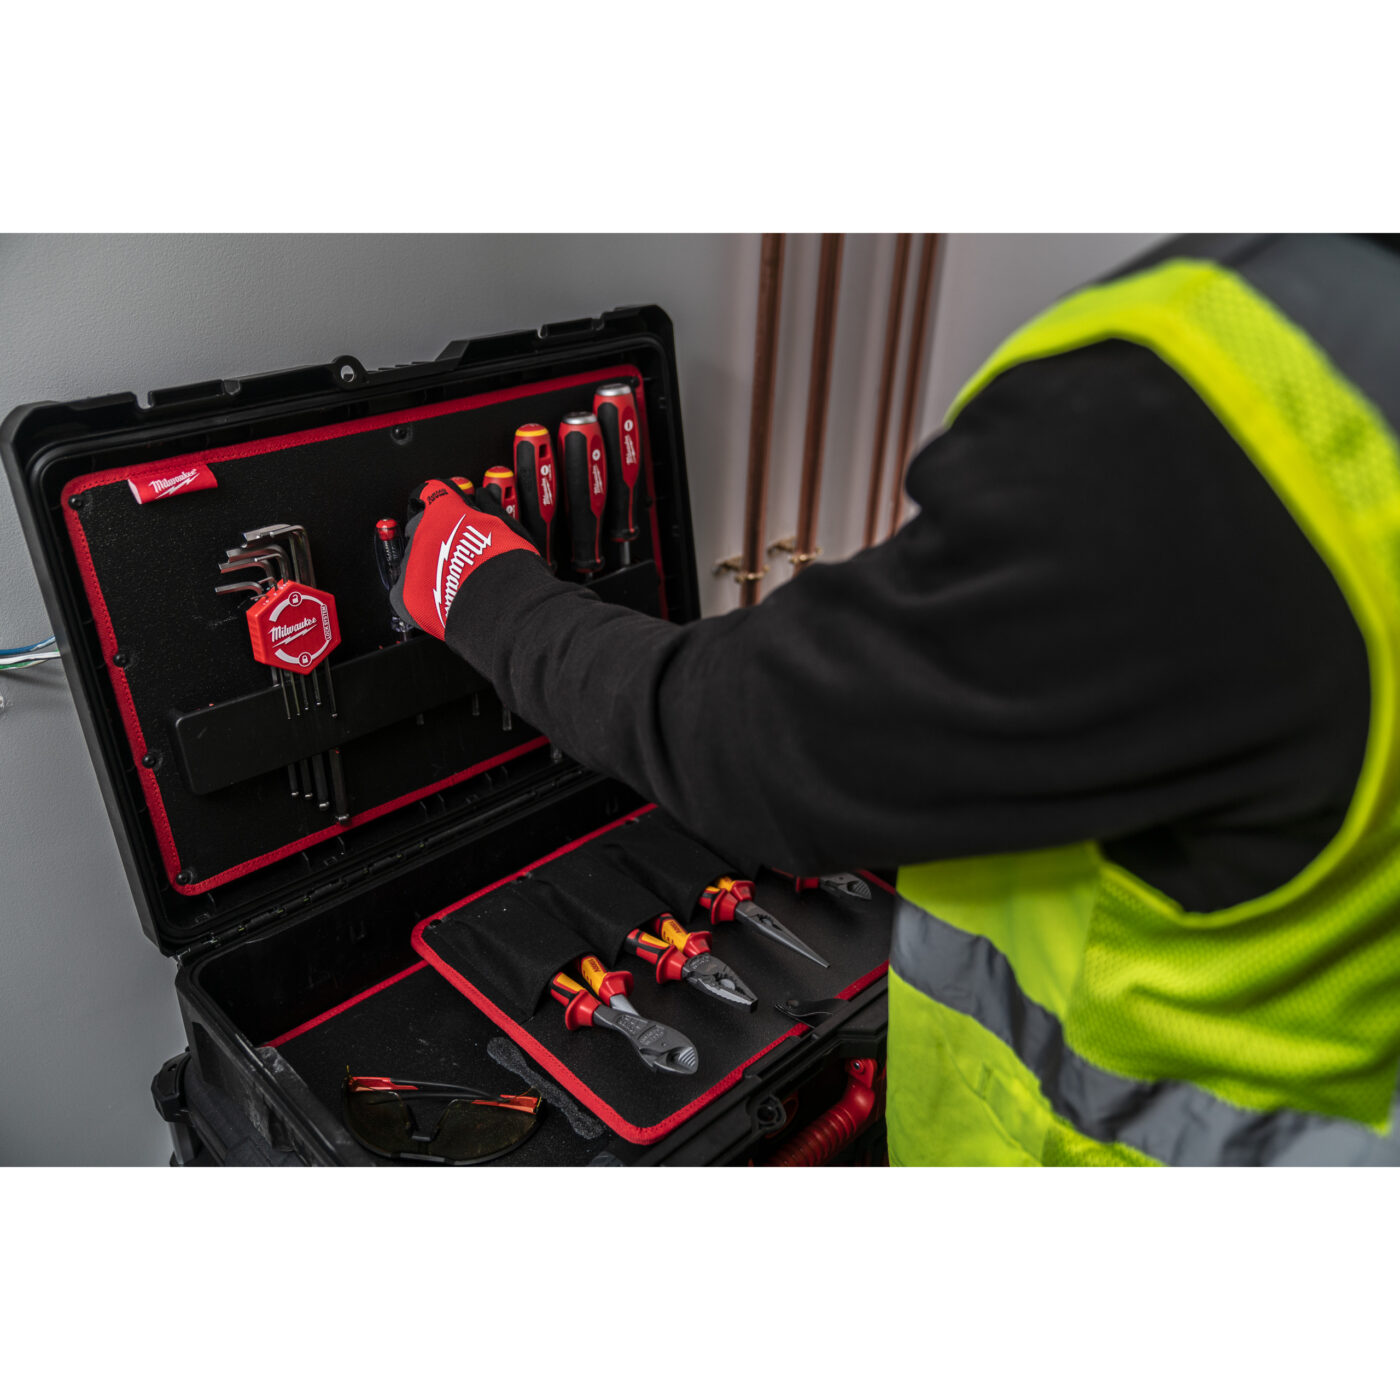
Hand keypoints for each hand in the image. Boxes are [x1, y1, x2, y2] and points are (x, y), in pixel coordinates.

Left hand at [389, 478, 539, 639]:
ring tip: (456, 582)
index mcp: (444, 510)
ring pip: (414, 561)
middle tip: (459, 552)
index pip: (432, 493)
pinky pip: (406, 592)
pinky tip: (442, 600)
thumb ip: (491, 507)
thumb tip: (489, 495)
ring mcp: (411, 564)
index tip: (450, 507)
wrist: (499, 602)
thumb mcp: (505, 526)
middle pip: (420, 528)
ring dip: (430, 568)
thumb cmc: (505, 564)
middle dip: (436, 537)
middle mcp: (421, 533)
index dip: (442, 501)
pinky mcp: (406, 595)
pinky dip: (422, 596)